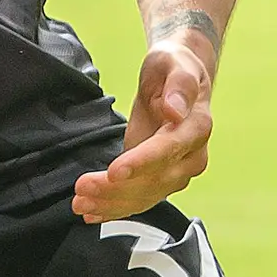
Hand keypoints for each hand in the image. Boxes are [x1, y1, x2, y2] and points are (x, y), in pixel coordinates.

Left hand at [73, 38, 212, 222]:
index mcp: (196, 127)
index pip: (167, 151)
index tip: (114, 171)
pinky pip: (140, 198)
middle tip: (82, 189)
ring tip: (80, 203)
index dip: (141, 163)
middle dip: (116, 189)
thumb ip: (178, 85)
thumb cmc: (173, 67)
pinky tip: (93, 213)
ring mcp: (177, 171)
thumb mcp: (173, 63)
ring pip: (145, 195)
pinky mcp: (160, 178)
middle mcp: (191, 155)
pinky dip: (116, 208)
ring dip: (111, 203)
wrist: (178, 78)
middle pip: (153, 180)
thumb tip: (176, 111)